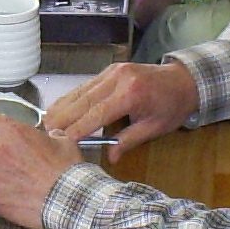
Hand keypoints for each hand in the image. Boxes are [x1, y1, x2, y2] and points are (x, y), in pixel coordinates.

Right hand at [43, 60, 198, 158]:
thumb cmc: (172, 106)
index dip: (77, 128)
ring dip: (61, 108)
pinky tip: (59, 110)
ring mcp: (112, 71)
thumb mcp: (154, 128)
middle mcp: (118, 78)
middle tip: (44, 135)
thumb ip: (128, 141)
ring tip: (45, 124)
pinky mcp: (109, 70)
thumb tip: (109, 158)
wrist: (185, 80)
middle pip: (82, 100)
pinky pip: (85, 86)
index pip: (97, 114)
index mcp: (131, 94)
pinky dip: (71, 99)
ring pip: (80, 91)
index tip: (61, 142)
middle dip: (62, 118)